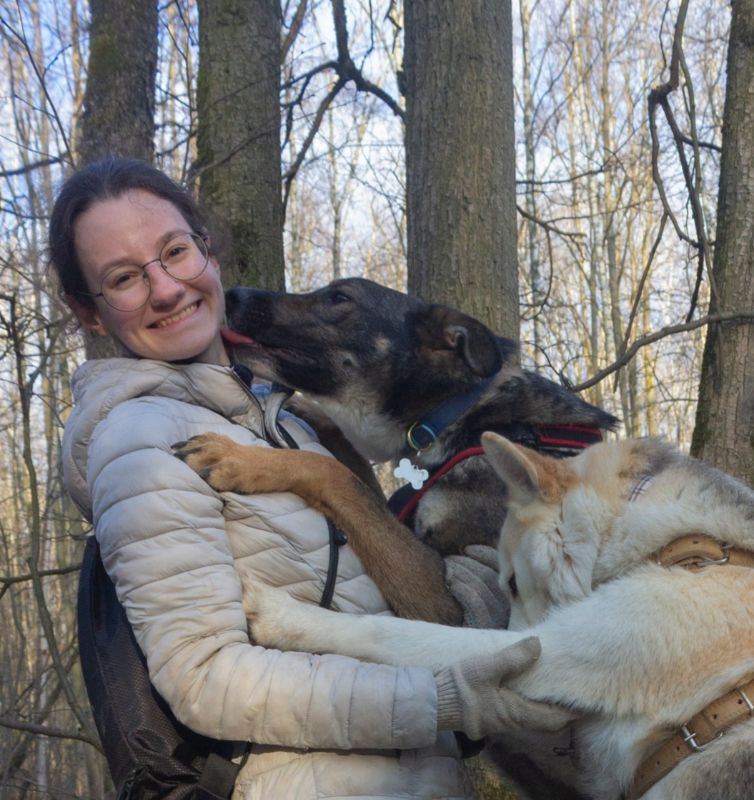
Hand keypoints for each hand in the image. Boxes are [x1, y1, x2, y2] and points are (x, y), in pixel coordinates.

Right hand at [434, 637, 574, 738]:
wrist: (435, 702)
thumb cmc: (462, 687)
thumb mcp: (488, 666)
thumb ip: (513, 657)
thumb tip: (538, 644)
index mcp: (518, 712)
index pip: (554, 718)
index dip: (572, 712)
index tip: (588, 703)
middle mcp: (514, 722)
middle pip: (547, 723)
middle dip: (563, 713)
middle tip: (575, 697)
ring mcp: (502, 721)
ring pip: (534, 720)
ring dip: (547, 710)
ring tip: (555, 693)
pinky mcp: (492, 717)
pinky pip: (520, 716)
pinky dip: (531, 707)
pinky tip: (527, 692)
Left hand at [445, 544, 509, 627]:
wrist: (454, 656)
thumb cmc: (460, 622)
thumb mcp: (474, 596)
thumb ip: (478, 578)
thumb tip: (468, 552)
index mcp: (509, 598)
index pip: (503, 569)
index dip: (485, 555)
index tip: (468, 548)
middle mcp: (508, 608)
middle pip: (490, 576)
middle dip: (469, 563)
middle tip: (450, 559)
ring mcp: (498, 619)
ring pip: (482, 586)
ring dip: (462, 573)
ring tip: (447, 568)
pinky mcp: (484, 629)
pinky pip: (476, 602)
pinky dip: (463, 589)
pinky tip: (452, 584)